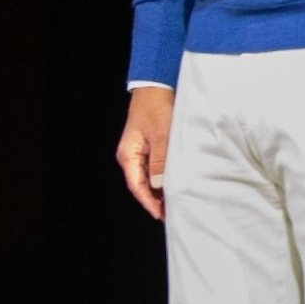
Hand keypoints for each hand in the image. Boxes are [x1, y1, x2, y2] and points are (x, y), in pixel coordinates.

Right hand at [117, 86, 174, 220]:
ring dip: (160, 191)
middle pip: (142, 185)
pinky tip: (175, 185)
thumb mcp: (161, 135)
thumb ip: (160, 161)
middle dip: (156, 200)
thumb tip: (160, 185)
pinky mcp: (149, 149)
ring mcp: (139, 153)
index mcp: (128, 155)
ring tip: (176, 203)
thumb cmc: (156, 108)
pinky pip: (154, 170)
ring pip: (149, 179)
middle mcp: (131, 157)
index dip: (149, 202)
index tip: (161, 214)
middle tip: (172, 214)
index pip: (137, 186)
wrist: (155, 89)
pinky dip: (163, 179)